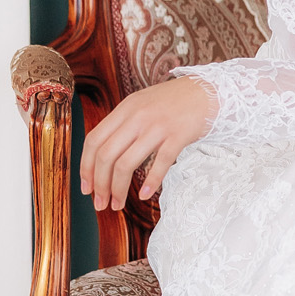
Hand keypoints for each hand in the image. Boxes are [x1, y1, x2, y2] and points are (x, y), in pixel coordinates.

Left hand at [80, 77, 215, 211]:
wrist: (209, 91)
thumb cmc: (175, 102)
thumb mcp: (142, 105)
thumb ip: (124, 124)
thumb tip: (104, 154)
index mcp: (125, 109)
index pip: (93, 140)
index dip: (85, 167)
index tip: (86, 187)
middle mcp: (137, 117)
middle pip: (106, 155)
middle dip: (100, 184)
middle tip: (100, 203)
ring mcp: (158, 126)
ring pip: (126, 163)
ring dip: (118, 189)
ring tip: (117, 204)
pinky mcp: (178, 136)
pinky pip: (159, 163)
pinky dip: (150, 182)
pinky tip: (145, 195)